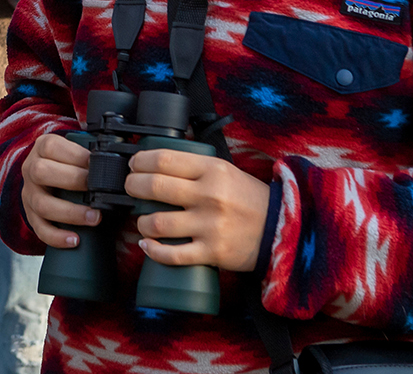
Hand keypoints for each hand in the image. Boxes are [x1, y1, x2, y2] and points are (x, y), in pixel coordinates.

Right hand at [20, 132, 97, 248]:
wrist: (44, 175)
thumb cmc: (65, 162)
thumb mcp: (71, 147)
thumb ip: (89, 145)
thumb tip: (114, 143)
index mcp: (42, 148)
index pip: (51, 147)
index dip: (75, 156)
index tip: (96, 164)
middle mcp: (31, 169)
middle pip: (41, 172)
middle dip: (72, 181)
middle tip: (96, 190)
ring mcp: (29, 193)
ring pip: (42, 204)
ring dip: (70, 213)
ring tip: (94, 218)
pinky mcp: (31, 215)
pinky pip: (39, 228)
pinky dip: (57, 236)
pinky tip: (74, 240)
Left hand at [124, 148, 271, 271]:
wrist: (282, 230)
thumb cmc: (248, 199)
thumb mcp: (226, 170)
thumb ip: (196, 165)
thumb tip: (158, 158)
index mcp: (212, 170)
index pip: (164, 159)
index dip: (141, 161)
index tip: (134, 164)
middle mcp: (209, 195)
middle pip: (155, 187)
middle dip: (133, 186)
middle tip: (130, 188)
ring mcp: (209, 226)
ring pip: (157, 223)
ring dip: (140, 221)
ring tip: (141, 220)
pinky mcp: (212, 252)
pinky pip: (172, 254)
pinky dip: (153, 250)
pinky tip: (146, 245)